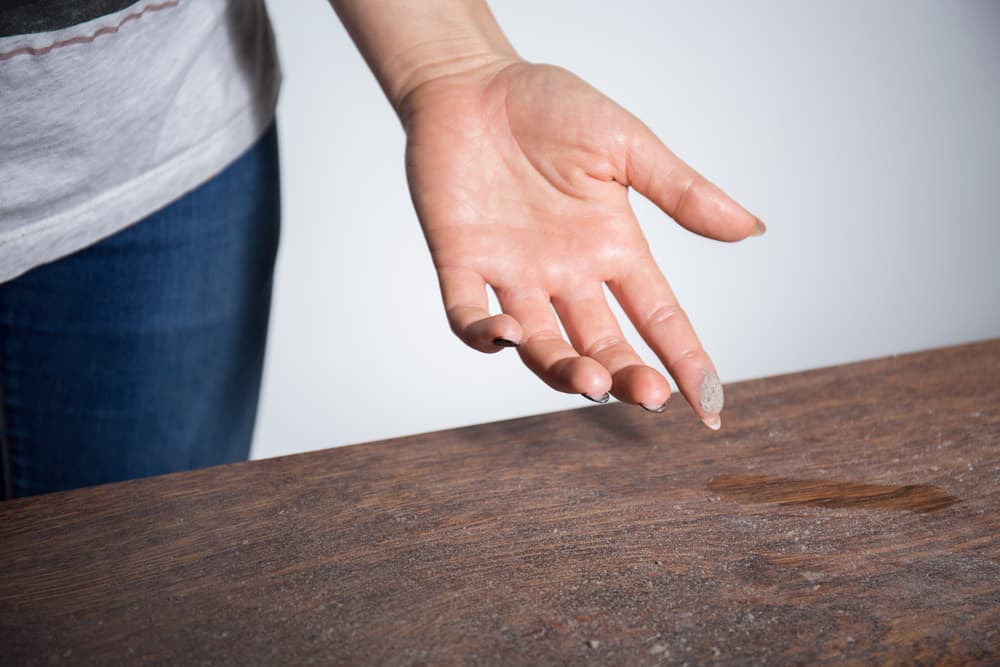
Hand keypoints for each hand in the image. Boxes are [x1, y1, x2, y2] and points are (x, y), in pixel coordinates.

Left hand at [401, 60, 763, 428]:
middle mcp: (567, 273)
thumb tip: (752, 228)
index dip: (687, 360)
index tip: (712, 405)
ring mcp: (513, 273)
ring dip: (563, 369)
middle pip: (604, 343)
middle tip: (648, 395)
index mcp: (613, 247)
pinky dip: (483, 335)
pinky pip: (466, 315)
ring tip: (589, 380)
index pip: (660, 317)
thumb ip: (681, 190)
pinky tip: (507, 336)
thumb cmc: (549, 105)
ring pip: (541, 344)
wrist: (472, 81)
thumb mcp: (625, 144)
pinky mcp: (461, 262)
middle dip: (627, 375)